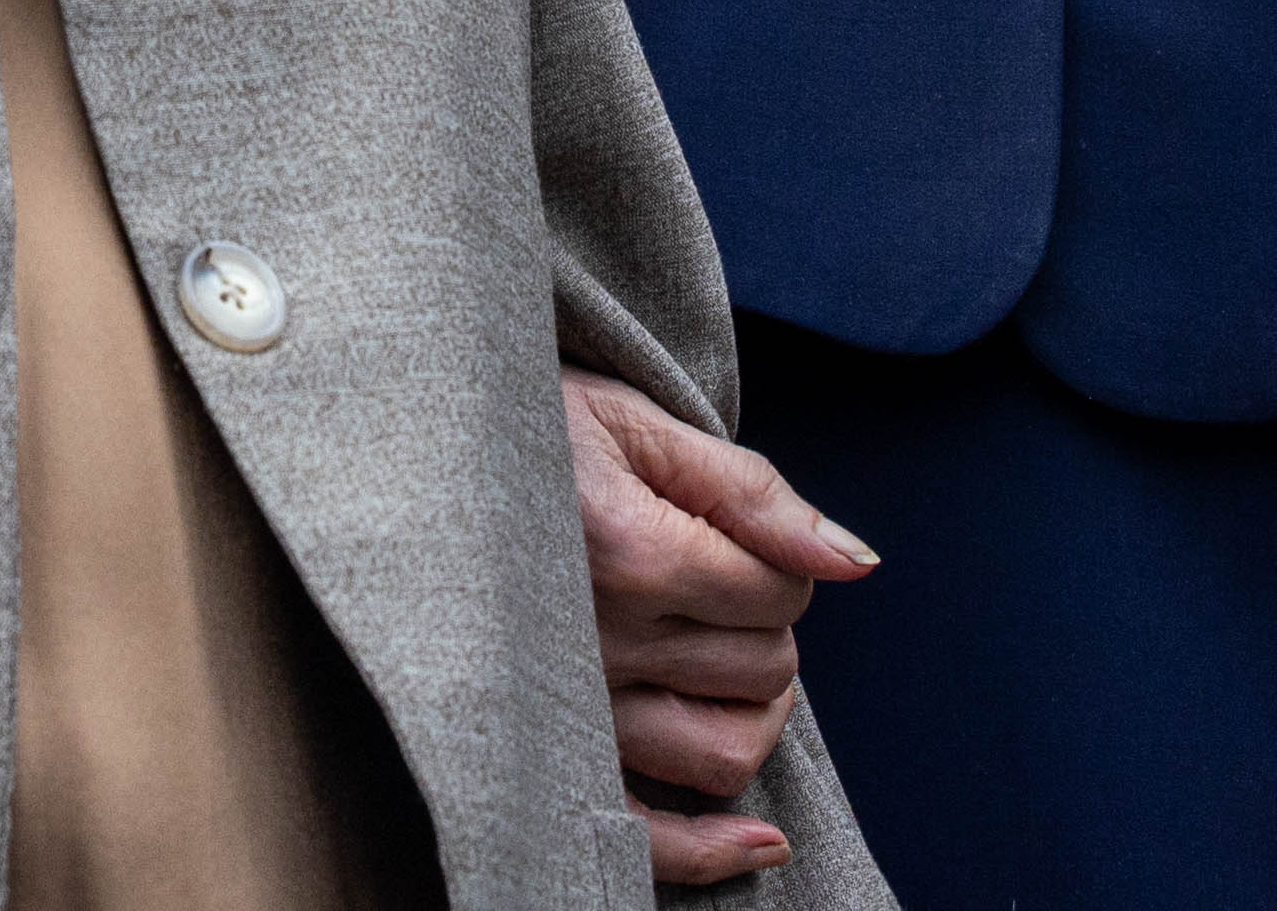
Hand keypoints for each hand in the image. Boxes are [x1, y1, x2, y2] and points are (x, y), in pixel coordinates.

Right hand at [568, 366, 872, 886]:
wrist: (422, 455)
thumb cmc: (530, 428)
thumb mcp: (638, 425)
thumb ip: (753, 492)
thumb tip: (854, 561)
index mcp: (627, 548)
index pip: (780, 592)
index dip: (780, 559)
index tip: (731, 530)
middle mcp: (599, 636)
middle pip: (763, 669)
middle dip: (765, 623)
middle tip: (712, 577)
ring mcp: (572, 704)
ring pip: (725, 751)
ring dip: (751, 710)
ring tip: (722, 661)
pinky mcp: (547, 750)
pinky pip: (641, 834)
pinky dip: (707, 852)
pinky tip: (755, 840)